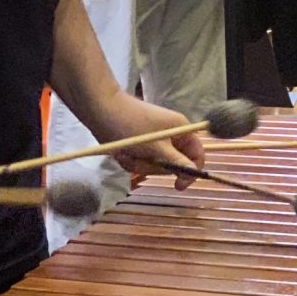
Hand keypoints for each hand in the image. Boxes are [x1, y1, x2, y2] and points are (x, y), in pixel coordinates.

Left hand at [92, 94, 206, 184]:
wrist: (100, 109)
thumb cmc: (131, 126)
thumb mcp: (156, 147)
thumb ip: (176, 161)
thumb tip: (195, 172)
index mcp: (180, 130)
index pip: (196, 155)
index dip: (190, 172)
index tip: (178, 186)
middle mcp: (170, 134)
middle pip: (172, 163)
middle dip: (154, 166)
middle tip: (140, 159)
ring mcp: (154, 139)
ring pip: (154, 164)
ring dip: (139, 164)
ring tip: (126, 154)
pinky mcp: (139, 143)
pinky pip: (140, 160)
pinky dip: (130, 160)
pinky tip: (120, 153)